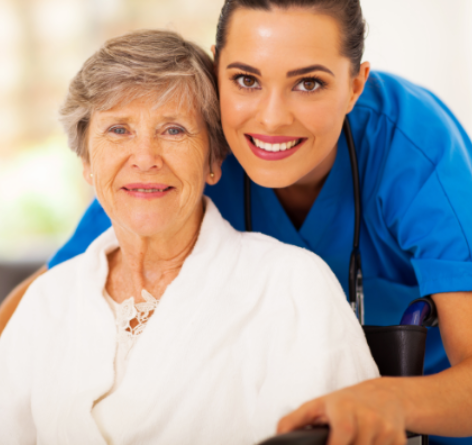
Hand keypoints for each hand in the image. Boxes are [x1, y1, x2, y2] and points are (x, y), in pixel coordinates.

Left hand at [277, 378, 407, 444]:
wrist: (385, 396)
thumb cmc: (345, 403)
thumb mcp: (317, 406)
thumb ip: (295, 421)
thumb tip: (278, 437)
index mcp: (344, 408)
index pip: (344, 432)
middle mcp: (367, 417)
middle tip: (340, 444)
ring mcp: (385, 430)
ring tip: (352, 442)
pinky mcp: (399, 441)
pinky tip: (367, 444)